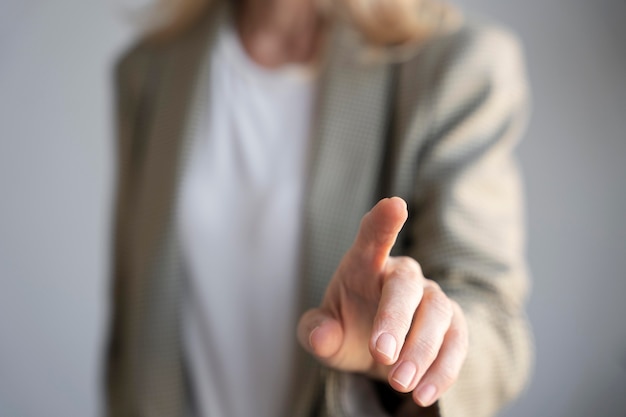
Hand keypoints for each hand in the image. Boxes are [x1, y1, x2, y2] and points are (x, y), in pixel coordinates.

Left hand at [297, 197, 467, 406]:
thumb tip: (320, 338)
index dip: (383, 222)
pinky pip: (456, 345)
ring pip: (438, 315)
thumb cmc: (348, 328)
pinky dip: (442, 371)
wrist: (378, 353)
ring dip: (421, 351)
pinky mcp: (453, 327)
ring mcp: (432, 299)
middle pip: (406, 286)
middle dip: (395, 320)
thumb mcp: (324, 333)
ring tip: (400, 384)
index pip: (373, 237)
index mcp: (366, 264)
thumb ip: (316, 332)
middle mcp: (403, 276)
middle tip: (381, 356)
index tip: (394, 206)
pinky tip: (423, 395)